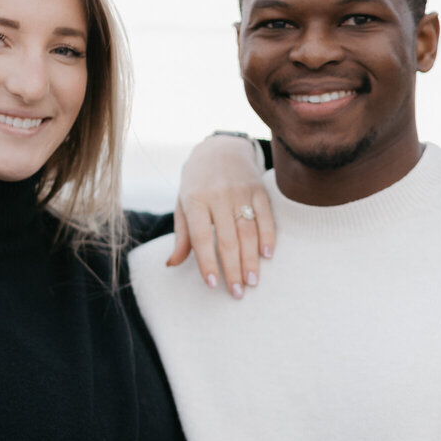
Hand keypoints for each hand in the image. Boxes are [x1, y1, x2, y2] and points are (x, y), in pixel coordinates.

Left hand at [166, 134, 274, 297]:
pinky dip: (268, 236)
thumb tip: (172, 264)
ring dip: (252, 259)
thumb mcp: (183, 204)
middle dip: (233, 268)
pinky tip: (267, 255)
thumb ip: (182, 236)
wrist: (220, 148)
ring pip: (248, 231)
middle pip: (228, 239)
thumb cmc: (197, 183)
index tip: (213, 285)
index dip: (208, 262)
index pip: (201, 238)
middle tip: (238, 292)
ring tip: (253, 282)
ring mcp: (240, 191)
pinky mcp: (258, 189)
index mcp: (194, 200)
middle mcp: (218, 195)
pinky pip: (266, 216)